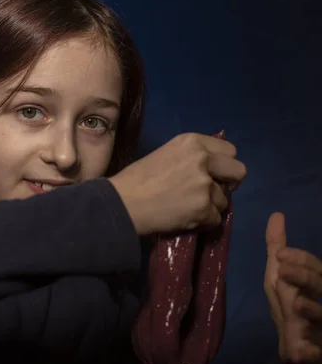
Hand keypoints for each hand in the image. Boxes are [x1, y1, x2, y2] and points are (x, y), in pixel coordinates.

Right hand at [109, 132, 246, 235]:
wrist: (123, 203)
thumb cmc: (138, 179)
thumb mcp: (167, 154)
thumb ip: (192, 157)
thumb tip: (213, 170)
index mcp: (192, 141)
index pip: (230, 150)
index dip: (224, 165)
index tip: (215, 174)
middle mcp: (203, 159)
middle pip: (239, 171)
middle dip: (230, 184)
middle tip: (214, 192)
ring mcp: (205, 185)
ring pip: (225, 200)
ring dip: (211, 207)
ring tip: (189, 208)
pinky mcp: (203, 208)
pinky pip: (215, 219)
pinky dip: (203, 222)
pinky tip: (186, 218)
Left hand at [264, 212, 321, 363]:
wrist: (297, 353)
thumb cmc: (289, 308)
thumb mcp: (278, 276)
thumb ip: (278, 247)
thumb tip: (276, 214)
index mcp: (315, 284)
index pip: (313, 267)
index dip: (300, 259)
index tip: (280, 252)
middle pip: (321, 286)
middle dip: (304, 277)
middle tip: (282, 269)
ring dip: (312, 310)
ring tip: (297, 302)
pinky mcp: (319, 354)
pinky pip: (318, 353)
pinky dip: (311, 350)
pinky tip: (302, 346)